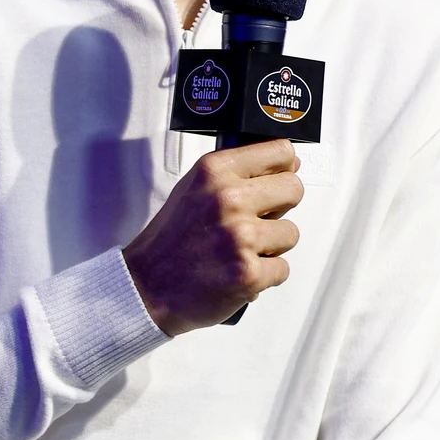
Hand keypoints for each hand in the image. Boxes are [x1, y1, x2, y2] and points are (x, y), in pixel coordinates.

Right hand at [121, 138, 303, 334]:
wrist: (146, 288)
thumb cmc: (170, 241)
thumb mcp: (194, 189)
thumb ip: (236, 175)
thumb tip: (287, 165)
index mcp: (214, 171)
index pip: (280, 151)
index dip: (284, 168)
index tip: (278, 178)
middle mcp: (228, 198)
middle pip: (294, 189)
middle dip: (281, 208)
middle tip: (258, 221)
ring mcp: (241, 237)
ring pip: (291, 233)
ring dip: (272, 246)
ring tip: (241, 251)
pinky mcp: (249, 273)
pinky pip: (283, 268)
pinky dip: (265, 275)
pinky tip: (239, 272)